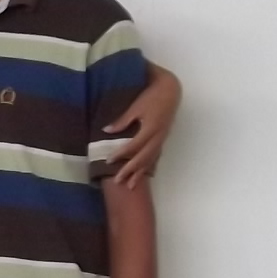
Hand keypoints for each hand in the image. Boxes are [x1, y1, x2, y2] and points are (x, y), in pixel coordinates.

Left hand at [108, 64, 180, 187]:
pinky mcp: (163, 138)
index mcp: (150, 129)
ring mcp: (162, 139)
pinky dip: (148, 166)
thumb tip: (106, 131)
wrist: (170, 91)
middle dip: (129, 170)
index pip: (133, 146)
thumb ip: (122, 120)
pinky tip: (142, 174)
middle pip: (143, 158)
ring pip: (150, 160)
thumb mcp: (136, 107)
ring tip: (130, 185)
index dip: (121, 154)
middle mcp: (158, 137)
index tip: (108, 161)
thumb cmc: (151, 97)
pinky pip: (155, 156)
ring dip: (140, 173)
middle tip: (117, 181)